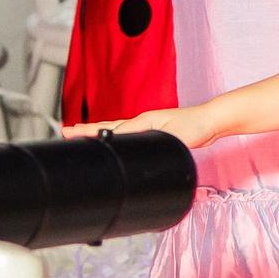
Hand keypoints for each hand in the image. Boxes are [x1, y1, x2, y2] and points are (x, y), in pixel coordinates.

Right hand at [82, 106, 218, 147]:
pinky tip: (113, 141)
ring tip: (81, 133)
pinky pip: (128, 135)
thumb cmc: (197, 127)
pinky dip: (115, 136)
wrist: (212, 121)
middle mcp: (142, 122)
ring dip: (99, 132)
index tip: (72, 133)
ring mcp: (147, 126)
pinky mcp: (154, 132)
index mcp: (143, 122)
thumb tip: (146, 156)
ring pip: (116, 129)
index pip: (113, 129)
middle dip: (87, 130)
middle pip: (109, 127)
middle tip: (67, 132)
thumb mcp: (175, 139)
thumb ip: (160, 146)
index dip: (92, 133)